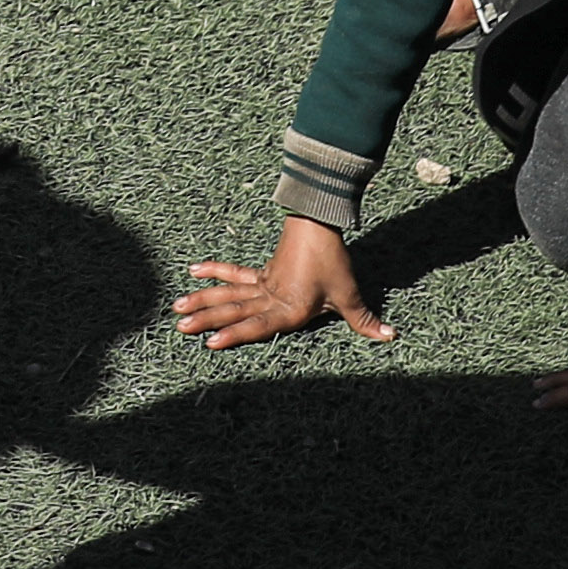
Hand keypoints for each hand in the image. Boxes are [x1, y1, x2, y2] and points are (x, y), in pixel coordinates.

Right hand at [174, 216, 389, 351]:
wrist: (319, 225)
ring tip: (177, 308)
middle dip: (205, 319)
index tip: (210, 342)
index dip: (233, 335)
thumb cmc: (333, 262)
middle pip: (232, 310)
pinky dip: (214, 272)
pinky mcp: (262, 272)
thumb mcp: (348, 294)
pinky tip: (194, 270)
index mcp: (288, 309)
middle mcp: (270, 298)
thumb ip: (364, 320)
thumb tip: (390, 336)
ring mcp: (263, 284)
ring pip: (227, 294)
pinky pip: (234, 275)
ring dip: (202, 300)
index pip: (256, 326)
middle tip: (180, 327)